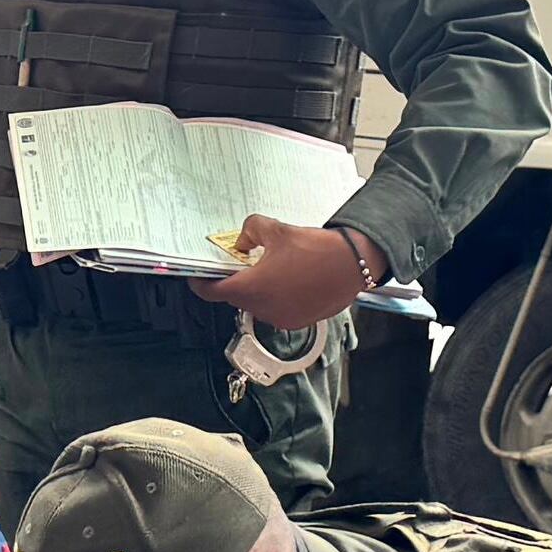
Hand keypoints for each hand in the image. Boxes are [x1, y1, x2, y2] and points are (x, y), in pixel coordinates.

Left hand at [191, 215, 369, 329]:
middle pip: (236, 297)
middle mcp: (264, 309)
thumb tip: (243, 241)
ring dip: (258, 289)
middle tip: (243, 263)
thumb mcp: (275, 229)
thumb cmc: (317, 250)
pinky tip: (289, 280)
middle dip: (236, 281)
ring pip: (258, 304)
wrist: (353, 264)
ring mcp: (281, 318)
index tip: (198, 276)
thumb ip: (250, 232)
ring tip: (272, 269)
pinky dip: (276, 297)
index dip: (201, 283)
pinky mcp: (298, 321)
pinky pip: (277, 310)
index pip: (212, 292)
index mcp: (252, 288)